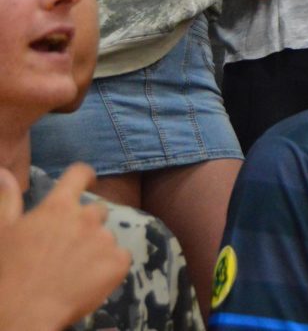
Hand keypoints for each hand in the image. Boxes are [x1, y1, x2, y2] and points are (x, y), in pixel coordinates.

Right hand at [0, 164, 130, 329]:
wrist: (24, 311)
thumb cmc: (8, 270)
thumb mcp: (4, 231)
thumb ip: (8, 199)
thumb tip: (4, 172)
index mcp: (58, 207)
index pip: (80, 174)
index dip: (84, 176)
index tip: (86, 181)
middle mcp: (86, 218)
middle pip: (97, 210)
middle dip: (87, 224)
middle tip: (68, 247)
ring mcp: (104, 240)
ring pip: (106, 237)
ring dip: (96, 248)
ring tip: (73, 269)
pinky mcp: (118, 263)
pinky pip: (121, 258)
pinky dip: (110, 267)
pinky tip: (89, 280)